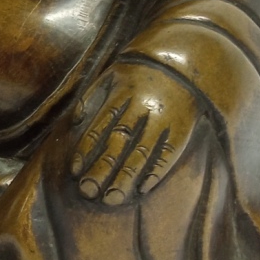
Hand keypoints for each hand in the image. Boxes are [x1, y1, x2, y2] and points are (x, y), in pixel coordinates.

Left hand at [71, 61, 199, 204]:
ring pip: (143, 151)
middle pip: (119, 141)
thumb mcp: (111, 76)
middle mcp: (142, 107)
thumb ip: (91, 97)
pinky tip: (143, 189)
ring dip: (126, 176)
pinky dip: (157, 171)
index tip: (76, 171)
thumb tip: (74, 123)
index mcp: (122, 94)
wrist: (184, 60)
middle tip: (88, 191)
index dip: (86, 149)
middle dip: (102, 168)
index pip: (100, 126)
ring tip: (111, 198)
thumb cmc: (138, 74)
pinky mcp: (183, 128)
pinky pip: (169, 153)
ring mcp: (164, 118)